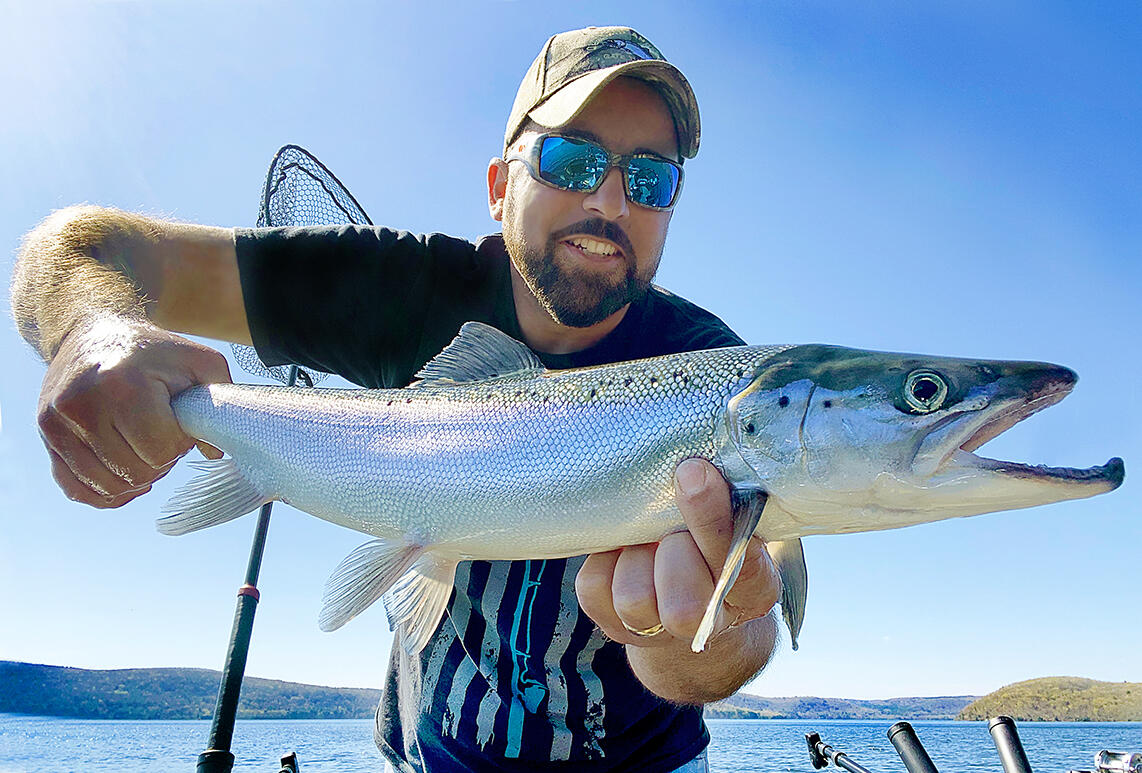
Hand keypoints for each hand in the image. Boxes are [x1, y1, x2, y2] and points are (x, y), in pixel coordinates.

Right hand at [37, 316, 230, 507]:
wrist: (93, 333)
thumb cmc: (153, 352)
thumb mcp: (199, 362)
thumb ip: (219, 404)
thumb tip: (214, 452)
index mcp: (122, 386)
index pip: (159, 451)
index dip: (178, 444)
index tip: (176, 422)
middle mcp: (81, 406)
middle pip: (134, 472)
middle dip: (159, 461)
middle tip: (160, 434)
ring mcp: (56, 424)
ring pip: (107, 486)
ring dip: (134, 476)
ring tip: (142, 447)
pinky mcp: (47, 438)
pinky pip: (77, 489)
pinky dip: (105, 491)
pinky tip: (123, 474)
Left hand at [576, 458, 780, 648]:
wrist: (693, 592)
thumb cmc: (717, 536)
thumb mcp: (739, 515)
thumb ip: (731, 493)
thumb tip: (695, 456)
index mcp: (754, 590)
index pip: (739, 566)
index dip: (711, 518)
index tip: (693, 471)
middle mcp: (709, 622)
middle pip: (682, 603)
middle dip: (671, 550)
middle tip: (672, 525)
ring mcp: (658, 630)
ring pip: (633, 599)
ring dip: (635, 559)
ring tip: (646, 539)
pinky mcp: (612, 622)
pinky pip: (594, 587)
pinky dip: (604, 559)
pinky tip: (623, 548)